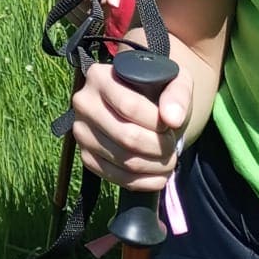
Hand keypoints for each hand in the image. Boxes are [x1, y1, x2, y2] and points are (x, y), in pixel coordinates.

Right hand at [70, 58, 192, 193]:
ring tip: (169, 159)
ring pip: (124, 160)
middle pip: (127, 137)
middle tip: (173, 146)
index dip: (157, 123)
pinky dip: (144, 182)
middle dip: (159, 148)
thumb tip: (173, 119)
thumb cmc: (157, 87)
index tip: (172, 124)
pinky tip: (158, 175)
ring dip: (155, 167)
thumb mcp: (173, 79)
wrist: (141, 100)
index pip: (130, 107)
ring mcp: (81, 132)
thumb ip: (177, 94)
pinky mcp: (86, 157)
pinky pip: (116, 178)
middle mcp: (83, 103)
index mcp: (98, 77)